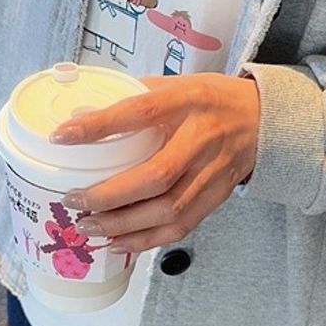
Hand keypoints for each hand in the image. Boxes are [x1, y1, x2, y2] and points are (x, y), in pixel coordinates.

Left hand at [50, 73, 259, 252]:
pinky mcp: (216, 197)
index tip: (61, 137)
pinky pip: (180, 227)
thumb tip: (84, 112)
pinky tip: (119, 241)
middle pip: (155, 176)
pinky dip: (146, 239)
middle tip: (74, 200)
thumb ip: (138, 95)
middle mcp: (202, 139)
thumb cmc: (213, 99)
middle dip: (109, 195)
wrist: (264, 120)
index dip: (100, 126)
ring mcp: (212, 172)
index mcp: (187, 102)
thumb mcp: (178, 83)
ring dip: (123, 224)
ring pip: (168, 210)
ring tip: (89, 226)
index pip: (140, 112)